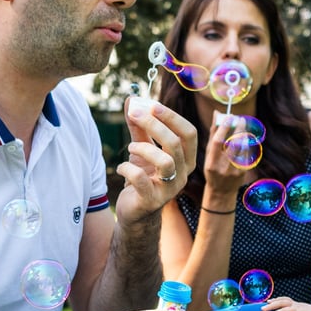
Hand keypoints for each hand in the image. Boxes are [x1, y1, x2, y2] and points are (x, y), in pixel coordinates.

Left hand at [115, 97, 196, 222]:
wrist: (135, 212)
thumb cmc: (142, 177)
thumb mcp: (142, 149)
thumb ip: (138, 126)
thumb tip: (131, 99)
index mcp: (185, 159)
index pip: (189, 133)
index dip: (171, 117)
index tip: (151, 105)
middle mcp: (182, 174)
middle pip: (176, 143)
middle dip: (154, 125)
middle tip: (135, 115)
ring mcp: (169, 190)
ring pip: (165, 162)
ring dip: (143, 149)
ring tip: (130, 148)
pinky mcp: (151, 201)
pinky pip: (141, 179)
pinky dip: (127, 168)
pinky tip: (121, 168)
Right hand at [202, 112, 249, 195]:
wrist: (221, 191)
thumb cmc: (213, 168)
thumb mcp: (208, 154)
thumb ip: (213, 133)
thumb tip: (217, 113)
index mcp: (211, 163)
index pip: (218, 142)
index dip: (224, 127)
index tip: (229, 117)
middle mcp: (223, 167)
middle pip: (234, 143)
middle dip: (239, 129)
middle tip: (241, 119)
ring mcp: (235, 171)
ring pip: (243, 148)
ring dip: (244, 135)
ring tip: (242, 127)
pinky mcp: (244, 172)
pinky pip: (247, 154)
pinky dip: (246, 144)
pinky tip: (244, 140)